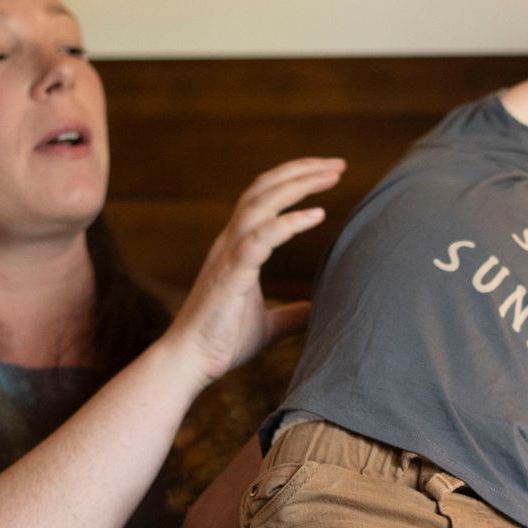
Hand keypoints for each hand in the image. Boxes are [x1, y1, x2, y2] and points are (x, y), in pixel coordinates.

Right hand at [165, 157, 343, 381]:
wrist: (189, 363)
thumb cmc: (222, 342)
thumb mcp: (268, 325)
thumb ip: (291, 314)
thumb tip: (315, 312)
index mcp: (237, 247)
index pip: (264, 197)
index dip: (294, 180)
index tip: (329, 173)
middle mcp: (229, 242)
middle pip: (264, 188)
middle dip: (301, 171)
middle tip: (338, 164)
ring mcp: (227, 255)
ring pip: (260, 203)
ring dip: (297, 185)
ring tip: (331, 175)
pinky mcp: (230, 275)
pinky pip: (260, 238)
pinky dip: (289, 222)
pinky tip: (317, 215)